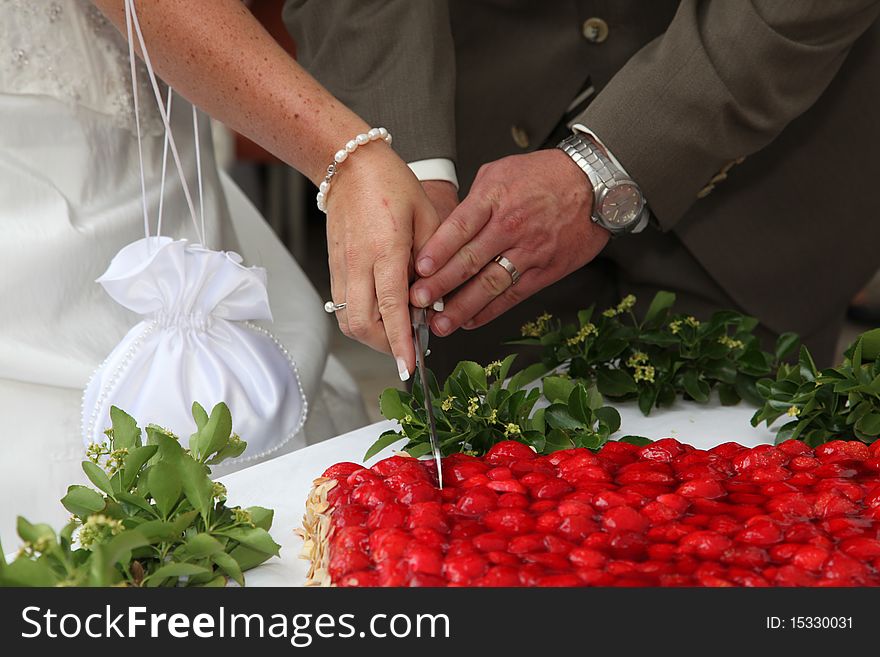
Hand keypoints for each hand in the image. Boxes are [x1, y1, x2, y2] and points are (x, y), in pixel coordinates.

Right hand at [326, 144, 439, 379]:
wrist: (350, 165)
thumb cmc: (392, 185)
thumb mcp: (427, 217)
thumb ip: (433, 261)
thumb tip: (436, 302)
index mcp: (385, 249)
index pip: (391, 307)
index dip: (400, 341)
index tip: (409, 367)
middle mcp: (357, 263)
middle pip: (361, 324)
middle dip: (384, 346)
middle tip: (407, 349)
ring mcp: (341, 266)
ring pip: (347, 320)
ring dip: (371, 335)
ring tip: (396, 332)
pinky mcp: (333, 267)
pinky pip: (342, 305)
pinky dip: (362, 319)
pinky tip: (381, 312)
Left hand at [409, 149, 609, 335]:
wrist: (593, 184)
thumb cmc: (543, 175)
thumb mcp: (500, 172)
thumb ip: (472, 201)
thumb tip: (446, 229)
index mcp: (494, 198)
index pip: (460, 227)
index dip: (438, 250)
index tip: (420, 268)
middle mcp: (511, 226)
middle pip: (470, 260)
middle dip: (440, 285)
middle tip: (418, 301)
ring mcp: (529, 250)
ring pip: (490, 283)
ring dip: (462, 307)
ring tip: (440, 324)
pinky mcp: (546, 270)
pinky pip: (513, 294)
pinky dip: (490, 311)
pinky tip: (470, 320)